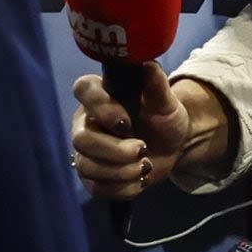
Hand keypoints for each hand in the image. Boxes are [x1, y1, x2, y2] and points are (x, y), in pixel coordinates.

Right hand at [71, 65, 189, 199]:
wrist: (170, 147)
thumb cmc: (163, 119)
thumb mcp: (165, 102)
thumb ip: (156, 84)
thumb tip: (147, 62)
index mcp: (99, 96)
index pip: (82, 90)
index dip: (102, 108)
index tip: (127, 122)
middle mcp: (85, 122)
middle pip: (82, 140)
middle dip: (116, 151)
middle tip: (142, 150)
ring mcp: (85, 151)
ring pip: (87, 167)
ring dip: (122, 172)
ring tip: (144, 167)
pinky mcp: (92, 176)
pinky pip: (95, 187)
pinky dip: (121, 189)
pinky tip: (138, 181)